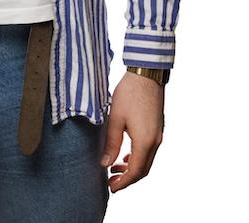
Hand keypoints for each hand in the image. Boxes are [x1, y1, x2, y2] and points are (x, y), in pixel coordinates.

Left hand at [100, 72, 164, 193]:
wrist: (146, 75)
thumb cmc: (129, 94)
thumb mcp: (115, 119)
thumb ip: (111, 143)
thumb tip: (105, 163)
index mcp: (145, 141)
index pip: (135, 171)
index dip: (123, 182)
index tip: (111, 188)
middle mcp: (155, 141)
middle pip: (143, 169)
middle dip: (128, 179)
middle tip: (111, 182)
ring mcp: (158, 135)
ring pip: (147, 160)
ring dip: (132, 168)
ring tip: (115, 168)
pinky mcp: (157, 128)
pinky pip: (149, 150)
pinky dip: (137, 157)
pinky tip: (126, 155)